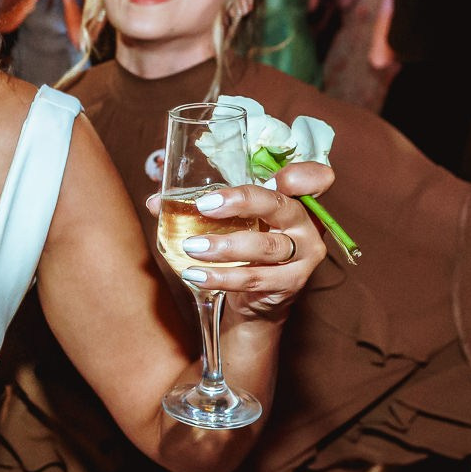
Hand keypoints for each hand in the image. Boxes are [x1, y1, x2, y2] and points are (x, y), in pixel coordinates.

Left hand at [144, 160, 333, 319]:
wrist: (256, 296)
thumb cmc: (243, 247)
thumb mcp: (229, 220)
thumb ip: (197, 205)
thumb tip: (155, 201)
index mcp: (294, 199)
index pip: (315, 178)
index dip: (301, 174)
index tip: (271, 176)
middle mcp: (304, 225)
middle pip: (282, 205)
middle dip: (241, 201)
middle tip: (204, 205)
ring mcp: (302, 256)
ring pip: (266, 246)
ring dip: (224, 246)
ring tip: (191, 246)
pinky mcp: (291, 283)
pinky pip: (255, 279)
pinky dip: (221, 276)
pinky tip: (194, 273)